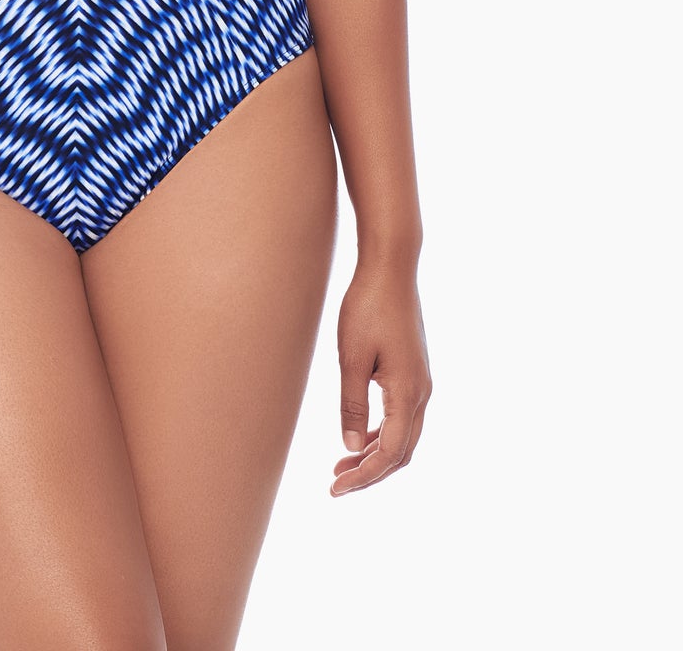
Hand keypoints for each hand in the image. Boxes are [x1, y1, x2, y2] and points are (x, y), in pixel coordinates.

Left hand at [330, 259, 429, 494]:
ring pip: (404, 436)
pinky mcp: (415, 371)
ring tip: (341, 466)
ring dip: (376, 454)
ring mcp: (422, 381)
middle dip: (370, 473)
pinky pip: (403, 416)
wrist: (391, 268)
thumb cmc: (367, 307)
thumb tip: (349, 449)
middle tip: (335, 484)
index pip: (389, 453)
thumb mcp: (351, 357)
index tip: (335, 490)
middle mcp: (422, 392)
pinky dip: (382, 433)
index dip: (363, 477)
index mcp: (407, 393)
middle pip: (401, 452)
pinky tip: (359, 434)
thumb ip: (351, 404)